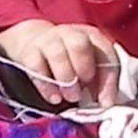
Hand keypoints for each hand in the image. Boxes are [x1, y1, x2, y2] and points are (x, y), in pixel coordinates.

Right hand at [0, 18, 125, 110]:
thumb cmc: (68, 60)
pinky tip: (54, 98)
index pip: (105, 53)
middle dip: (83, 69)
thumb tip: (105, 102)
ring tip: (70, 97)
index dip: (108, 80)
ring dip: (65, 79)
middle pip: (79, 45)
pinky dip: (46, 85)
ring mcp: (48, 40)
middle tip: (85, 91)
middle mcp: (70, 34)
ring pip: (57, 53)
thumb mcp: (87, 66)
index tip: (106, 102)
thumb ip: (97, 81)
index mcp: (92, 37)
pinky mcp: (29, 51)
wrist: (33, 43)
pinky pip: (36, 66)